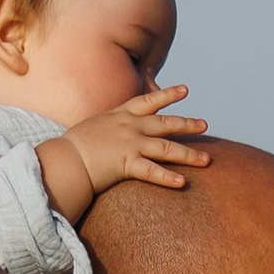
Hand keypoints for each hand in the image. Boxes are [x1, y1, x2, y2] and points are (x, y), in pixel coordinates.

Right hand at [40, 87, 210, 215]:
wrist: (65, 158)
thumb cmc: (74, 146)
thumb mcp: (94, 127)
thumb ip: (108, 126)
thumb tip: (111, 132)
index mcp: (121, 115)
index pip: (149, 100)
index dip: (168, 94)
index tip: (185, 90)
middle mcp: (130, 126)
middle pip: (166, 123)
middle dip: (187, 124)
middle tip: (205, 124)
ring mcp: (131, 144)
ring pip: (167, 148)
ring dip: (189, 154)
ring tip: (207, 160)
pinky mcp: (127, 163)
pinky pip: (152, 171)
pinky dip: (168, 178)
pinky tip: (183, 183)